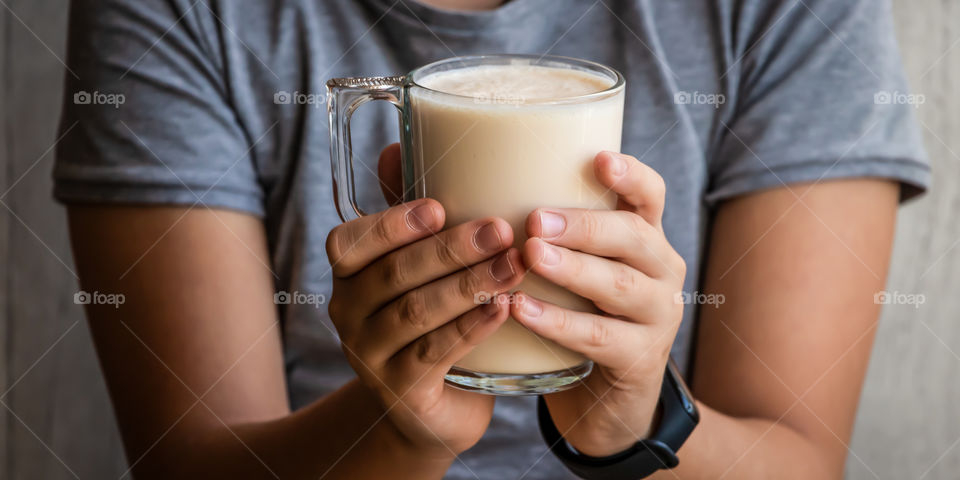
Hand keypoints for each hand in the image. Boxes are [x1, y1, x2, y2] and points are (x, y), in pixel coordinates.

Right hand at [325, 145, 523, 456]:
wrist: (432, 407)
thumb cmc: (428, 319)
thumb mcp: (415, 266)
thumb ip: (408, 213)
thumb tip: (397, 143)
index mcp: (349, 275)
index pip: (350, 242)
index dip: (391, 224)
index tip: (440, 206)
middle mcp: (348, 313)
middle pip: (394, 276)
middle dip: (450, 250)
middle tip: (501, 229)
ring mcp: (369, 356)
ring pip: (415, 314)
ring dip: (469, 286)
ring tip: (515, 265)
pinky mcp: (400, 393)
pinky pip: (434, 355)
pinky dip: (472, 329)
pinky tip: (505, 309)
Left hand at [510, 151, 685, 456]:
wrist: (608, 398)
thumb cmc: (580, 312)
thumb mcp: (578, 267)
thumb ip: (544, 229)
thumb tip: (456, 173)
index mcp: (646, 237)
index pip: (651, 195)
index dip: (630, 175)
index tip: (599, 158)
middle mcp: (662, 270)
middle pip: (633, 236)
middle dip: (584, 226)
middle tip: (536, 219)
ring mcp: (658, 316)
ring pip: (618, 286)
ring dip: (572, 269)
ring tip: (530, 256)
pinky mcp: (640, 360)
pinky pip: (599, 336)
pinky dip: (558, 322)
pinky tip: (520, 309)